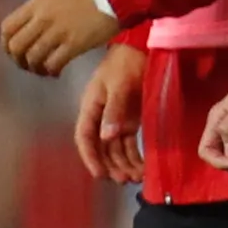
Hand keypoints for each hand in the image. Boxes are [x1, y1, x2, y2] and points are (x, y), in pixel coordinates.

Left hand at [0, 0, 123, 77]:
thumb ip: (42, 7)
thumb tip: (33, 23)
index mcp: (36, 3)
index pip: (8, 28)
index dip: (7, 44)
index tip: (14, 51)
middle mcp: (42, 19)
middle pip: (16, 47)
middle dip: (19, 60)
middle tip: (28, 65)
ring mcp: (57, 32)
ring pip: (33, 58)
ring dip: (35, 68)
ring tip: (44, 70)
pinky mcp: (73, 45)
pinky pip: (53, 64)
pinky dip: (51, 71)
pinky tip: (57, 72)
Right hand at [74, 43, 146, 184]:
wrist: (142, 47)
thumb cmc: (126, 63)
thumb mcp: (118, 85)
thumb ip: (114, 111)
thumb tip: (107, 137)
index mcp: (91, 107)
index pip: (85, 137)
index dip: (90, 157)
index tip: (99, 174)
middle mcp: (101, 117)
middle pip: (102, 148)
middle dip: (111, 165)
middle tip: (124, 180)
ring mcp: (116, 120)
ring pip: (116, 149)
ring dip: (124, 164)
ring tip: (136, 178)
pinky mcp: (131, 120)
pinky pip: (130, 143)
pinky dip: (134, 156)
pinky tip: (142, 168)